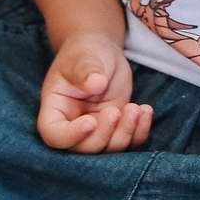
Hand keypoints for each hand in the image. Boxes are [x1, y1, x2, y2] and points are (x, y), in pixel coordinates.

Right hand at [38, 32, 152, 153]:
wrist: (100, 51)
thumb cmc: (85, 52)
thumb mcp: (83, 57)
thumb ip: (86, 70)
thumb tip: (95, 84)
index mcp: (55, 110)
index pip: (54, 135)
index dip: (71, 136)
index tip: (90, 121)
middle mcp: (73, 125)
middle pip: (84, 148)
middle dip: (104, 135)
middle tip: (115, 110)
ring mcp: (96, 128)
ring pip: (109, 148)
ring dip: (126, 133)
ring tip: (135, 108)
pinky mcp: (116, 126)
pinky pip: (129, 140)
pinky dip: (140, 131)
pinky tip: (145, 110)